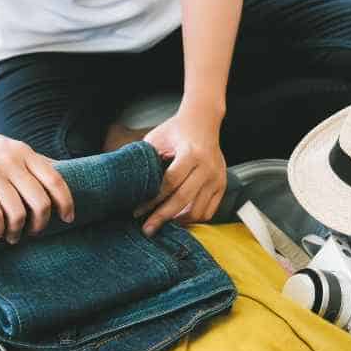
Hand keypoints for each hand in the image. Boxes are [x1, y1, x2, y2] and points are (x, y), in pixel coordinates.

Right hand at [0, 126, 73, 243]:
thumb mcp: (11, 147)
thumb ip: (33, 161)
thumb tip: (65, 173)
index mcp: (25, 152)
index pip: (55, 180)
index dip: (66, 202)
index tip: (67, 218)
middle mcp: (12, 160)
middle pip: (40, 201)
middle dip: (40, 224)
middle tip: (34, 232)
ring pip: (17, 212)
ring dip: (17, 231)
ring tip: (12, 237)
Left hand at [137, 106, 226, 235]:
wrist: (203, 121)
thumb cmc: (176, 130)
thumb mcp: (157, 138)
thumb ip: (147, 160)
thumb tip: (128, 184)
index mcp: (191, 153)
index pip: (170, 183)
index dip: (152, 200)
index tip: (137, 211)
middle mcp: (207, 167)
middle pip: (183, 200)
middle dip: (162, 217)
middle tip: (147, 229)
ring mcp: (217, 177)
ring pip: (198, 210)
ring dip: (178, 221)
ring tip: (163, 223)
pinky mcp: (222, 185)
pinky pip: (209, 211)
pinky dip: (193, 218)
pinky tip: (178, 218)